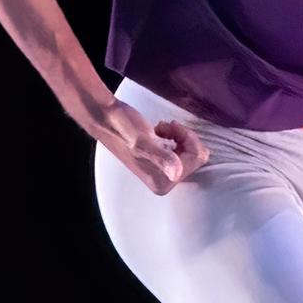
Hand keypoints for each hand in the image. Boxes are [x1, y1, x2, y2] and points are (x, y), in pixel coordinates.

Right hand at [76, 88, 206, 193]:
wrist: (106, 119)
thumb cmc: (123, 127)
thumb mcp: (141, 141)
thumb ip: (160, 157)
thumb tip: (176, 173)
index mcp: (162, 182)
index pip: (196, 158)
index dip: (188, 137)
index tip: (172, 126)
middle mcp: (164, 183)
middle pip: (196, 157)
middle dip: (184, 137)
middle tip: (165, 126)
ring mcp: (163, 174)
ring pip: (191, 152)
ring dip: (179, 136)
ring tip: (161, 128)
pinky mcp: (161, 165)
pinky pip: (183, 152)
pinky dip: (175, 138)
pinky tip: (160, 132)